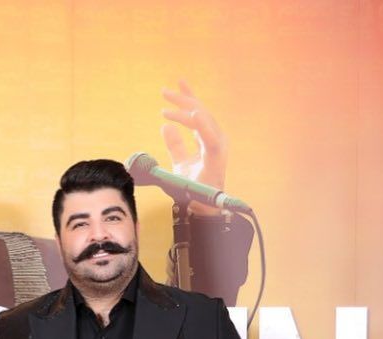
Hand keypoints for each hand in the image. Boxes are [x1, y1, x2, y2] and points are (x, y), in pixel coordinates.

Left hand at [160, 81, 229, 217]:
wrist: (201, 208)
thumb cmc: (193, 188)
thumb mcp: (179, 163)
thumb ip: (175, 145)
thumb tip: (165, 126)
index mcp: (208, 139)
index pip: (198, 113)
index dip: (187, 98)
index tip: (175, 86)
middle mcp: (215, 139)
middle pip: (200, 112)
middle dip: (183, 100)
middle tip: (165, 92)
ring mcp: (217, 147)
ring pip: (202, 120)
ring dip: (185, 111)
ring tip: (168, 105)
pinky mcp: (216, 157)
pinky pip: (210, 138)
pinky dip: (202, 126)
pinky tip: (194, 114)